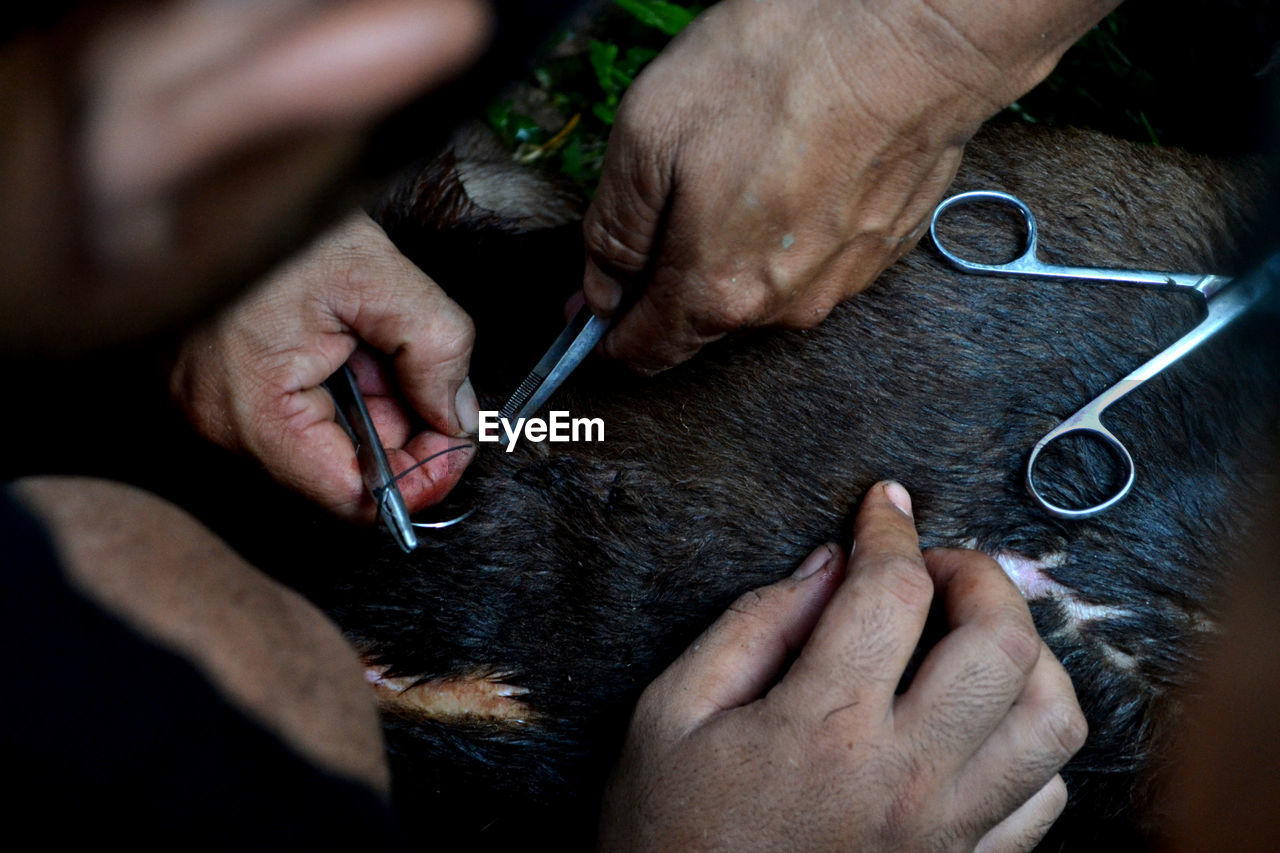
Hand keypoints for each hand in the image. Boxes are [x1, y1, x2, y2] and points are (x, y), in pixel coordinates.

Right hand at [172, 211, 477, 519]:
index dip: (419, 480)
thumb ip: (436, 349)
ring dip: (373, 404)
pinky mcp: (219, 386)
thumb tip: (459, 415)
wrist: (206, 172)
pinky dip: (341, 386)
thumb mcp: (377, 273)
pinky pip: (299, 411)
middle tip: (434, 378)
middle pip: (343, 472)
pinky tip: (349, 339)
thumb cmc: (275, 217)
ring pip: (326, 440)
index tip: (458, 445)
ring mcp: (215, 407)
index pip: (352, 498)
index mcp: (254, 413)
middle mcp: (223, 426)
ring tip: (379, 340)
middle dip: (404, 431)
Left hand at [581, 0, 1115, 371]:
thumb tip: (602, 286)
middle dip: (670, 279)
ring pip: (761, 288)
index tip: (589, 303)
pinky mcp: (884, 246)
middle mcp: (784, 306)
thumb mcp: (649, 135)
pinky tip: (795, 168)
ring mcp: (842, 280)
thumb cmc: (782, 69)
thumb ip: (615, 228)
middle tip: (666, 201)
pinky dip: (792, 229)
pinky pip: (815, 258)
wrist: (919, 31)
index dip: (606, 331)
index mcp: (717, 290)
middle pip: (702, 318)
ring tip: (739, 171)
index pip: (647, 350)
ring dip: (736, 249)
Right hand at [599, 482, 1086, 851]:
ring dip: (1028, 654)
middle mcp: (905, 778)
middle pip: (1003, 645)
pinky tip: (980, 719)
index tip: (883, 506)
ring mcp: (947, 833)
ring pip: (1053, 720)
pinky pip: (1047, 797)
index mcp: (823, 727)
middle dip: (978, 574)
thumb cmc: (667, 832)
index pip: (892, 591)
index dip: (889, 528)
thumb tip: (828, 564)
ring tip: (973, 635)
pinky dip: (1032, 740)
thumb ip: (752, 626)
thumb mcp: (671, 712)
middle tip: (933, 567)